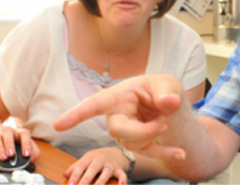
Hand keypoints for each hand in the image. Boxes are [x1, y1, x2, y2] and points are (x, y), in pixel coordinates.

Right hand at [0, 126, 40, 169]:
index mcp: (19, 132)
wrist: (4, 138)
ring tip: (4, 158)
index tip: (26, 154)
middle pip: (7, 131)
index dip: (26, 144)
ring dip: (0, 148)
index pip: (24, 134)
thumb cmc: (19, 143)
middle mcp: (9, 132)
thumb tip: (33, 159)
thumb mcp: (28, 145)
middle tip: (11, 154)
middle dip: (9, 143)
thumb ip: (34, 152)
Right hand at [54, 74, 186, 159]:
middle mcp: (116, 115)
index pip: (94, 104)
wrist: (168, 103)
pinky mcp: (138, 144)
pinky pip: (148, 153)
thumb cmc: (160, 89)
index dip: (76, 114)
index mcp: (117, 96)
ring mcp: (125, 131)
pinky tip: (180, 153)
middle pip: (117, 130)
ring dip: (155, 138)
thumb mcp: (166, 84)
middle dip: (141, 131)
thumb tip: (169, 103)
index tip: (59, 124)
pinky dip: (167, 153)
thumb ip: (166, 93)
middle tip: (163, 123)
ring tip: (167, 122)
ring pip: (132, 144)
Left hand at [64, 147, 128, 184]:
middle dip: (86, 178)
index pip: (81, 165)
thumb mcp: (86, 159)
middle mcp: (100, 159)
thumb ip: (76, 167)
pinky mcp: (120, 169)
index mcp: (90, 157)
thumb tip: (64, 174)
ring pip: (106, 172)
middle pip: (93, 168)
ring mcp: (110, 164)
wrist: (116, 152)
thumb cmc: (98, 158)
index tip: (71, 184)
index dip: (75, 175)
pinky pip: (121, 175)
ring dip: (101, 181)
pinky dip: (122, 181)